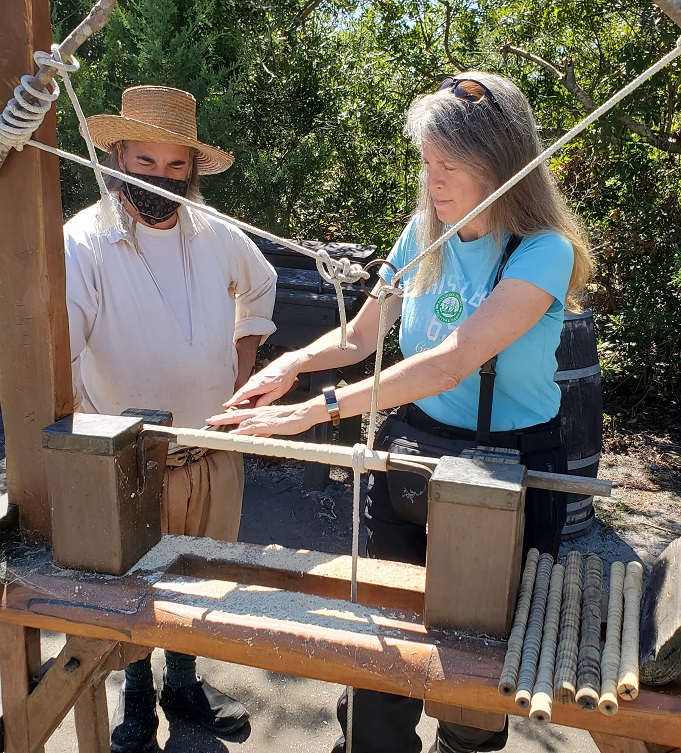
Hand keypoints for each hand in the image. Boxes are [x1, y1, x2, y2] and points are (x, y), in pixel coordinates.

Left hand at [206, 401, 320, 436]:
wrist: (304, 414)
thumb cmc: (292, 419)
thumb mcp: (275, 428)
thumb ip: (263, 433)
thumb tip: (255, 437)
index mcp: (260, 413)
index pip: (240, 415)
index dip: (228, 417)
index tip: (217, 420)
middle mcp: (259, 413)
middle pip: (235, 415)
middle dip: (221, 417)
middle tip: (208, 419)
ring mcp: (262, 418)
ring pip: (240, 419)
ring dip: (226, 421)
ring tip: (214, 423)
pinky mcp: (267, 423)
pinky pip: (251, 427)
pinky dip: (241, 430)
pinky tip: (233, 433)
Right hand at [223, 354, 299, 409]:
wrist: (287, 364)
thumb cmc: (285, 376)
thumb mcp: (278, 392)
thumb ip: (267, 400)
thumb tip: (258, 407)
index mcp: (260, 384)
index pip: (244, 393)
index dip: (235, 400)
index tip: (227, 405)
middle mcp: (255, 380)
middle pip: (241, 392)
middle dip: (233, 401)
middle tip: (226, 410)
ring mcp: (255, 379)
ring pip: (244, 390)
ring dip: (238, 398)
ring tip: (232, 407)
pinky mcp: (256, 379)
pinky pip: (248, 388)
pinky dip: (244, 394)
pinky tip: (244, 401)